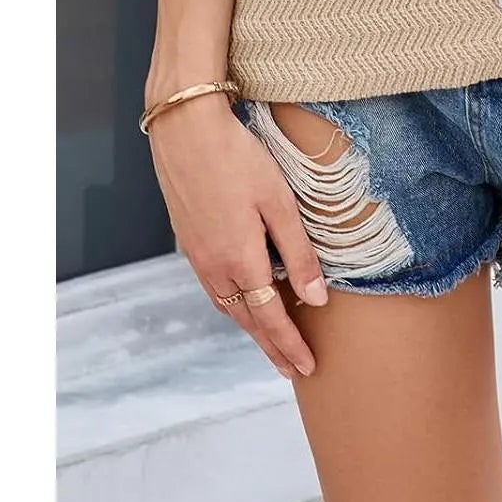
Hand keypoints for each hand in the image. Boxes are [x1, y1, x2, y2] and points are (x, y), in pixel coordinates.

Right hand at [146, 91, 327, 379]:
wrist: (186, 131)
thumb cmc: (239, 159)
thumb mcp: (279, 202)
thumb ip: (298, 252)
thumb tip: (316, 298)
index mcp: (240, 260)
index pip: (270, 318)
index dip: (290, 344)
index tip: (307, 367)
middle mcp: (214, 267)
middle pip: (247, 320)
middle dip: (272, 347)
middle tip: (293, 370)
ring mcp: (197, 256)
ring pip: (228, 306)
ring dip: (251, 329)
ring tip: (271, 343)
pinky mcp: (189, 241)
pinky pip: (214, 288)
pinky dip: (233, 305)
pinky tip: (243, 302)